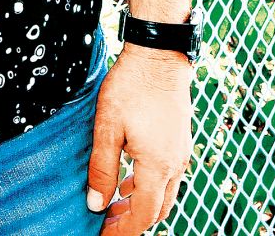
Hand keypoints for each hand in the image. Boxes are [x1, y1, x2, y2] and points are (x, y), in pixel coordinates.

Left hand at [86, 44, 192, 233]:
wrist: (159, 56)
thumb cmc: (131, 86)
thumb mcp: (107, 127)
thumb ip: (101, 168)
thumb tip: (95, 204)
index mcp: (157, 166)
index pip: (143, 215)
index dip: (123, 231)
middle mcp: (174, 164)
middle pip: (157, 209)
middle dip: (132, 221)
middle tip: (106, 223)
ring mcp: (180, 152)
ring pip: (164, 193)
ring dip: (140, 203)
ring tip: (113, 203)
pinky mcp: (179, 140)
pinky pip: (167, 175)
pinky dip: (148, 185)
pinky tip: (129, 177)